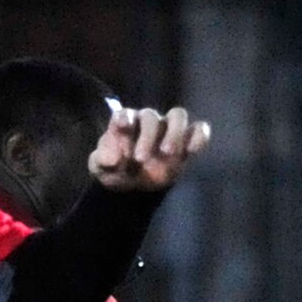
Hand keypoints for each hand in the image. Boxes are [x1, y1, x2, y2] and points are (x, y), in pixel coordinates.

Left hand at [88, 103, 210, 192]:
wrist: (134, 186)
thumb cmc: (116, 170)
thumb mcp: (102, 169)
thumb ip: (103, 160)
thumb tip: (112, 159)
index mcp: (125, 123)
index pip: (125, 114)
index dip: (124, 118)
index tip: (123, 126)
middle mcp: (147, 121)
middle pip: (151, 117)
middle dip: (147, 136)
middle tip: (140, 159)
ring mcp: (168, 128)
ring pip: (177, 116)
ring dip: (174, 132)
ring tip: (168, 152)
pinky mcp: (186, 139)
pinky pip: (198, 129)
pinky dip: (199, 136)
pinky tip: (192, 150)